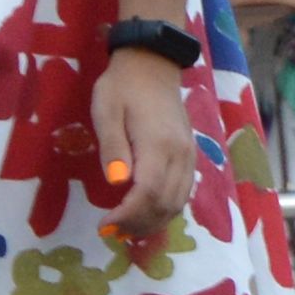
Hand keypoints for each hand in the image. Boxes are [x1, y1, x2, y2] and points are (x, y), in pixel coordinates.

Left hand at [91, 48, 197, 251]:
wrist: (153, 64)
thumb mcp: (106, 109)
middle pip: (165, 204)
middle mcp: (179, 154)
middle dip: (138, 224)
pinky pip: (182, 193)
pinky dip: (165, 210)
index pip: (148, 192)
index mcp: (158, 143)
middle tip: (112, 231)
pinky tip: (145, 213)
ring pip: (178, 203)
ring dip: (152, 222)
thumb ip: (113, 147)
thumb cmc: (122, 86)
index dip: (128, 215)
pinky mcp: (189, 155)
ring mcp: (188, 155)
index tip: (105, 225)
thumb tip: (118, 183)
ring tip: (126, 228)